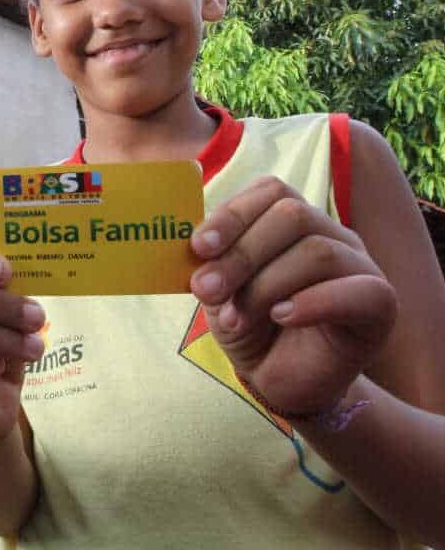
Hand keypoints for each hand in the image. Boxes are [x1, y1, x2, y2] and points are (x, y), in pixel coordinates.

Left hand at [190, 177, 396, 414]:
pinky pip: (356, 291)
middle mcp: (332, 235)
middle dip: (241, 254)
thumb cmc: (251, 326)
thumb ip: (210, 261)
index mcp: (295, 221)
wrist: (280, 381)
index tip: (198, 247)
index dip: (232, 214)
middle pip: (292, 216)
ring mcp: (361, 267)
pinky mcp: (380, 305)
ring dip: (264, 286)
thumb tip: (192, 242)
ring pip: (317, 252)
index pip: (271, 191)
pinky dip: (312, 302)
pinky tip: (281, 317)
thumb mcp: (219, 290)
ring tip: (235, 319)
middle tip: (206, 290)